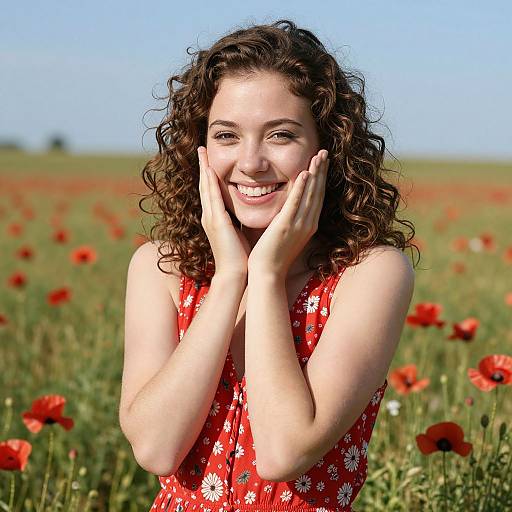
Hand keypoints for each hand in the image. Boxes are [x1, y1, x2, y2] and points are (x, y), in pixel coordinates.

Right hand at [197, 146, 250, 276]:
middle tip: (201, 148)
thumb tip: (247, 212)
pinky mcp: (217, 222)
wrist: (235, 275)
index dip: (210, 175)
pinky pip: (213, 197)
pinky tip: (209, 169)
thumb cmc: (240, 257)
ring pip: (206, 187)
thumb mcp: (238, 233)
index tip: (209, 159)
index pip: (212, 192)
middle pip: (205, 185)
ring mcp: (211, 218)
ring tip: (202, 152)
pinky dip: (210, 182)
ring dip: (204, 168)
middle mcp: (210, 216)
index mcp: (216, 219)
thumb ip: (238, 221)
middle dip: (203, 166)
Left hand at [247, 149, 328, 277]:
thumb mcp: (285, 233)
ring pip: (310, 194)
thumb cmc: (272, 255)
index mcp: (308, 225)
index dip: (320, 177)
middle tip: (324, 151)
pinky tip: (304, 174)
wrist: (267, 274)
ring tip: (318, 156)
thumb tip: (285, 206)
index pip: (317, 196)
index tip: (322, 161)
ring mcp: (298, 225)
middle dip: (322, 170)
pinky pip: (295, 204)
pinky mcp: (285, 226)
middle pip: (318, 192)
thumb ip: (288, 217)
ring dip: (315, 173)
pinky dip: (301, 188)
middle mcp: (308, 223)